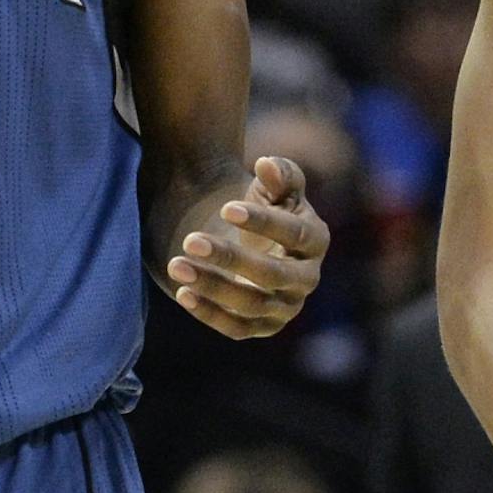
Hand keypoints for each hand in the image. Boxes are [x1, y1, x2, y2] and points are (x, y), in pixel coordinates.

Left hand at [166, 157, 328, 339]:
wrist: (245, 238)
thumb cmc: (262, 206)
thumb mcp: (273, 186)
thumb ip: (278, 173)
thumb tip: (266, 164)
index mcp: (315, 239)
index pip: (295, 234)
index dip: (263, 222)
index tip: (226, 209)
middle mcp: (307, 278)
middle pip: (273, 274)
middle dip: (231, 259)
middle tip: (190, 240)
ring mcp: (286, 307)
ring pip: (252, 304)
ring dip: (213, 286)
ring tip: (177, 264)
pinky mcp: (263, 327)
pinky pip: (238, 328)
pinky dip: (210, 314)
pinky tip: (183, 293)